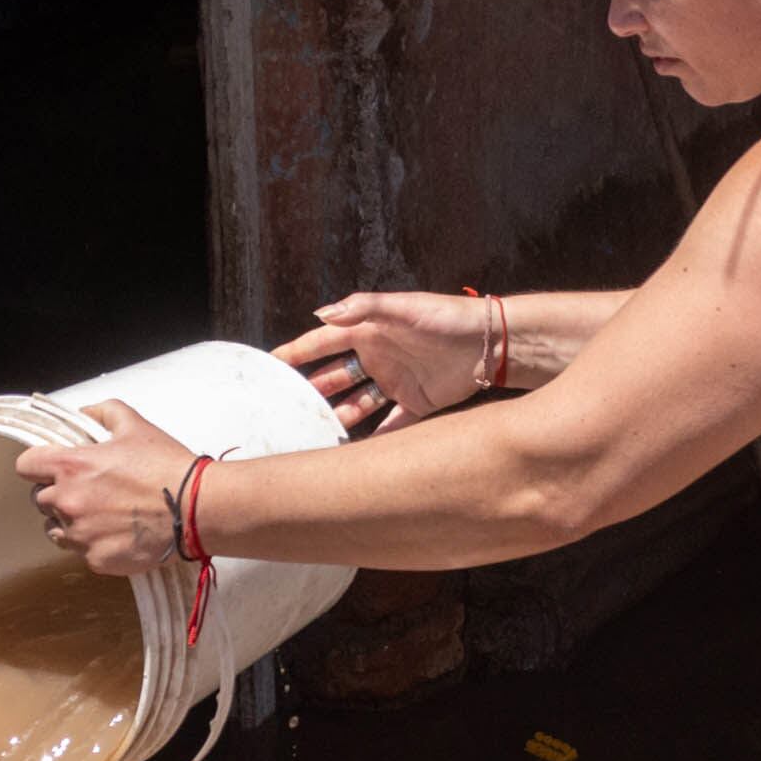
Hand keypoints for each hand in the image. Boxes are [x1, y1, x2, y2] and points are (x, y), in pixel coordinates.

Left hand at [18, 402, 194, 574]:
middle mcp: (68, 502)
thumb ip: (103, 413)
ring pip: (56, 530)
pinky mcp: (96, 559)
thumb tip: (85, 413)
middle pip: (39, 500)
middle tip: (87, 492)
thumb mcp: (135, 426)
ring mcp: (80, 534)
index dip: (37, 465)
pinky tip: (117, 533)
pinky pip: (82, 552)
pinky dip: (95, 544)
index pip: (25, 466)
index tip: (49, 468)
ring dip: (70, 522)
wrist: (195, 509)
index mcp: (71, 466)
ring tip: (100, 516)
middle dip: (58, 494)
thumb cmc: (167, 467)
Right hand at [273, 291, 496, 433]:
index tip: (270, 365)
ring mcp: (395, 382)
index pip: (324, 343)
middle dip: (311, 392)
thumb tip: (321, 313)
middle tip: (287, 410)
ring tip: (317, 433)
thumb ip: (364, 308)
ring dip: (339, 417)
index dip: (297, 353)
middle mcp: (378, 357)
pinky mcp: (417, 403)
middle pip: (335, 378)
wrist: (490, 341)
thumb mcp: (405, 307)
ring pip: (357, 404)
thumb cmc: (447, 316)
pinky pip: (389, 425)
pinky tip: (355, 453)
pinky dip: (374, 439)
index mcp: (369, 332)